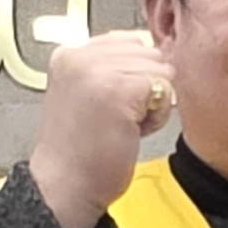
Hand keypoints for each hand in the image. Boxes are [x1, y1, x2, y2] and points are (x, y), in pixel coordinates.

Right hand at [28, 29, 178, 227]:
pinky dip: (157, 115)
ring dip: (152, 102)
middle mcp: (79, 56)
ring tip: (122, 124)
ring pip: (159, 69)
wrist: (65, 186)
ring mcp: (97, 70)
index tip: (115, 104)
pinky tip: (132, 131)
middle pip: (148, 53)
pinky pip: (163, 88)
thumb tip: (158, 55)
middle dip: (145, 87)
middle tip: (118, 119)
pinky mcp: (117, 89)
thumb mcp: (86, 95)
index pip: (127, 41)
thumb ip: (111, 70)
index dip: (135, 73)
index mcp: (68, 54)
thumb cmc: (80, 152)